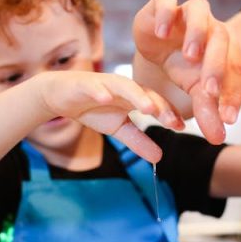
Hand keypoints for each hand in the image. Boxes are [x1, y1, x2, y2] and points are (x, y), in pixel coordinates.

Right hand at [37, 71, 183, 162]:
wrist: (60, 95)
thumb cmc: (92, 108)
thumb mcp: (118, 128)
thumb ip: (138, 141)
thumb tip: (159, 158)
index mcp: (134, 96)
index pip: (156, 103)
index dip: (168, 113)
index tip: (180, 127)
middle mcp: (124, 87)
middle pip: (145, 93)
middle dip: (159, 105)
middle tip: (170, 120)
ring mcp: (105, 83)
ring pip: (124, 86)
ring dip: (136, 95)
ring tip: (147, 107)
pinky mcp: (85, 83)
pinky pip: (94, 86)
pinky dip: (100, 91)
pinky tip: (106, 98)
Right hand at [132, 0, 240, 143]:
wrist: (158, 42)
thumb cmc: (183, 67)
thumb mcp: (195, 91)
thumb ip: (207, 112)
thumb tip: (217, 139)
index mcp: (225, 47)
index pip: (235, 69)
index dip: (233, 94)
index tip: (228, 118)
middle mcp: (210, 26)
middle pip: (221, 38)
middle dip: (216, 65)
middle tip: (208, 91)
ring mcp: (187, 12)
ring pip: (200, 10)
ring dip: (197, 32)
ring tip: (189, 56)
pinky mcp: (162, 3)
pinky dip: (167, 12)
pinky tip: (162, 33)